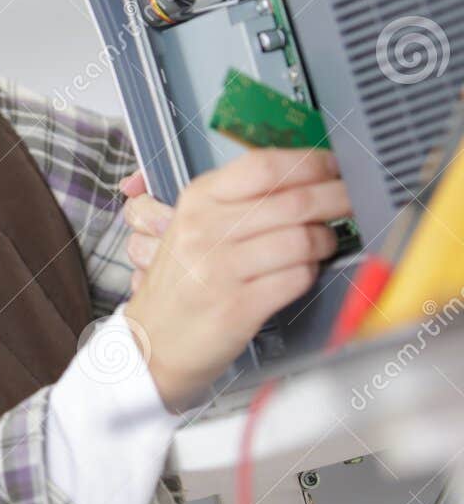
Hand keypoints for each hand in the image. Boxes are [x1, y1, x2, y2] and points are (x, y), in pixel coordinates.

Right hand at [122, 148, 350, 411]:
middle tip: (352, 202)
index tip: (335, 167)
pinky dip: (309, 275)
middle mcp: (204, 230)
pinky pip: (297, 278)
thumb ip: (242, 200)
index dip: (311, 163)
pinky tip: (299, 274)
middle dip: (337, 199)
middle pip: (293, 201)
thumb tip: (309, 177)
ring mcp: (219, 269)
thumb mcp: (197, 226)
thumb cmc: (185, 280)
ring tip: (322, 246)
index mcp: (197, 201)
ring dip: (325, 242)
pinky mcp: (237, 306)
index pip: (263, 167)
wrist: (153, 340)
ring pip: (302, 240)